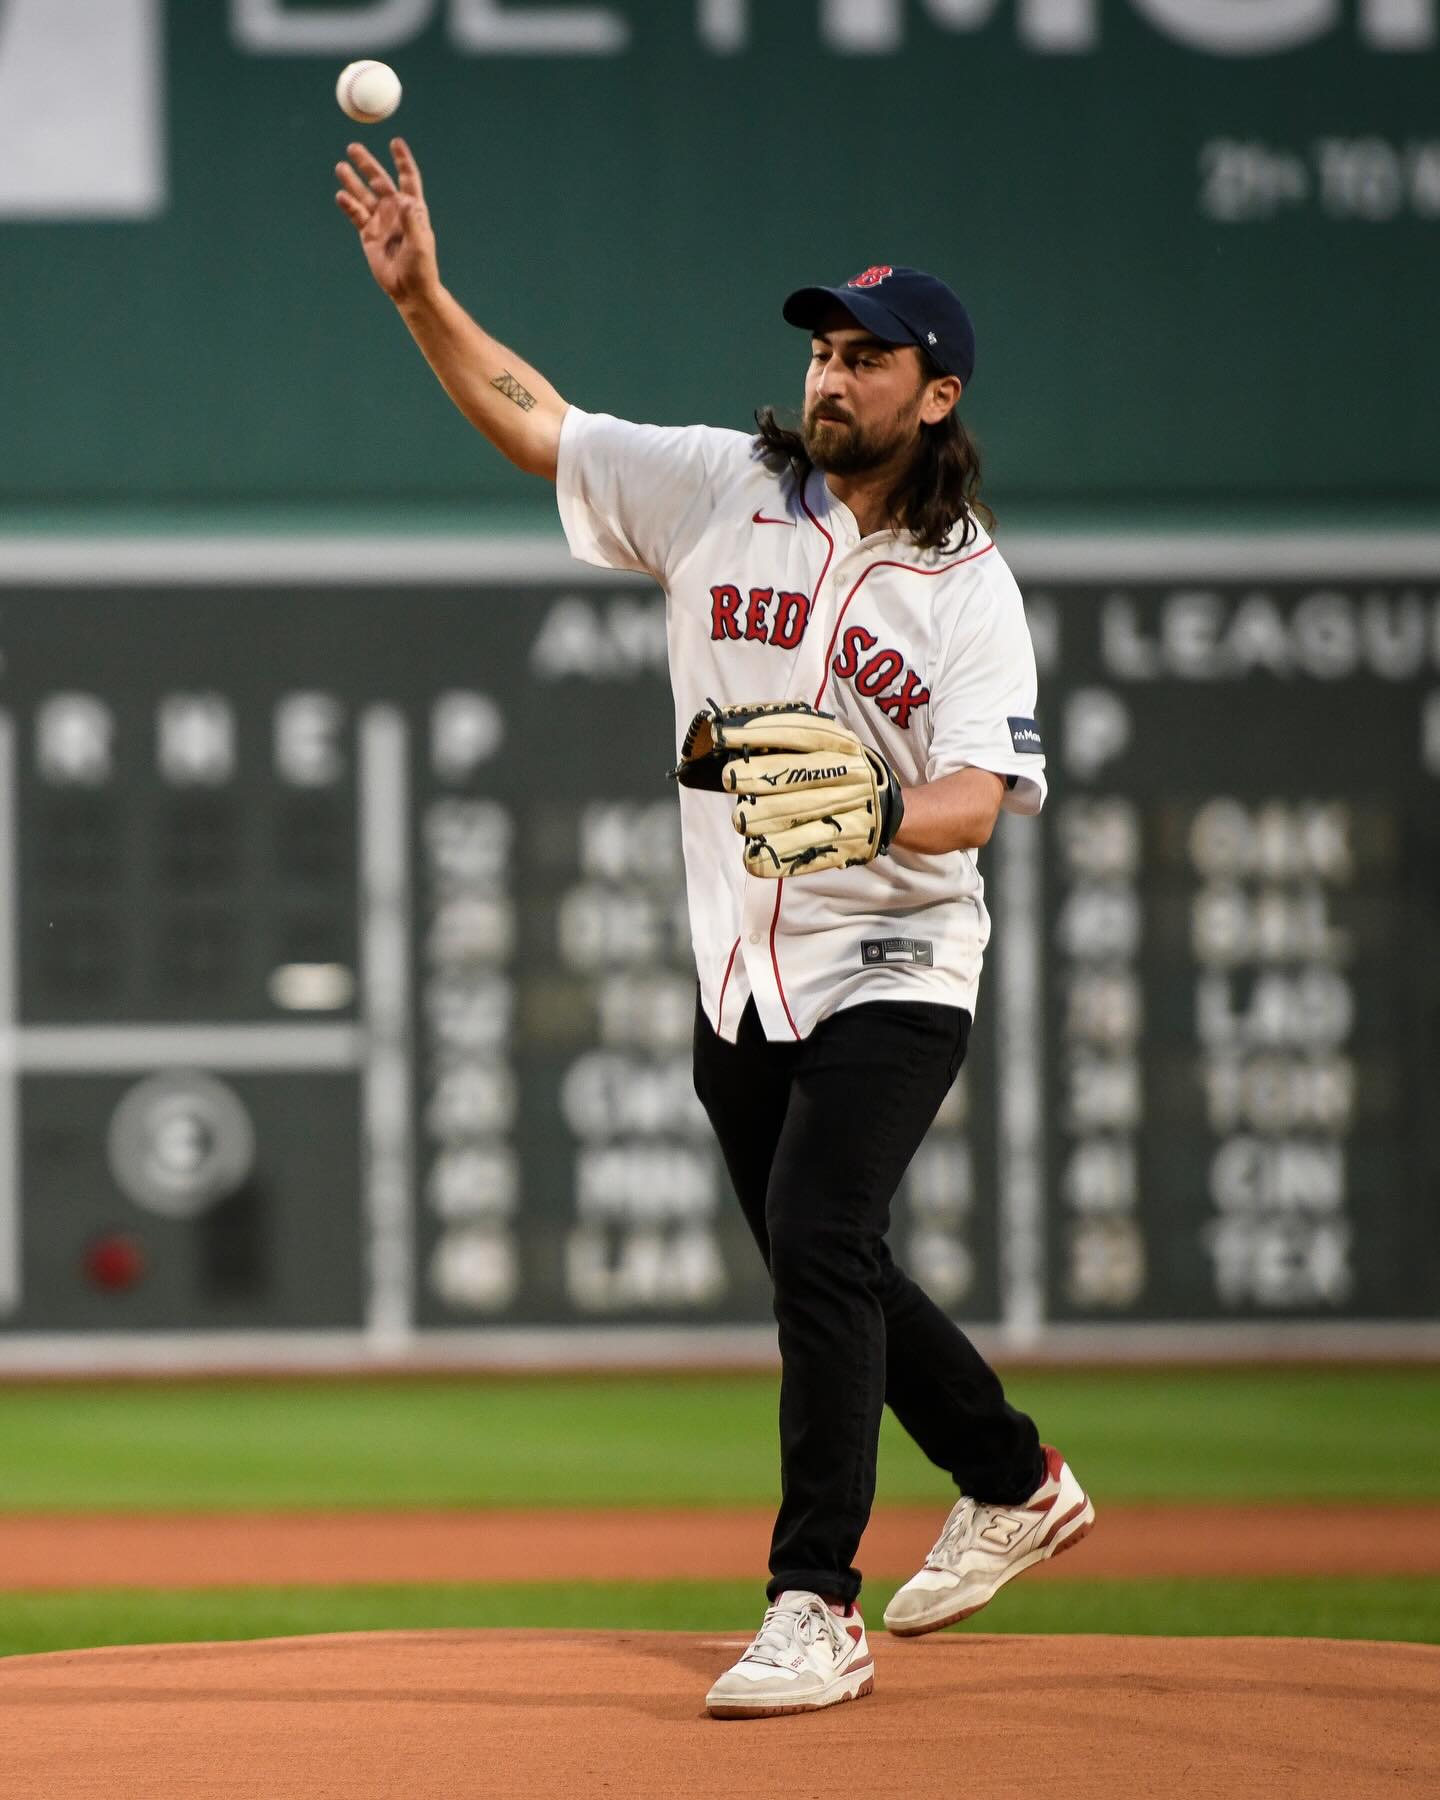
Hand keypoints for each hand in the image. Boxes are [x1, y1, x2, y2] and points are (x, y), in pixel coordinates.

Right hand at [335, 137, 438, 307]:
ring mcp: (381, 221)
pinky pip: (356, 215)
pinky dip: (349, 205)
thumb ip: (411, 221)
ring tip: (340, 167)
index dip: (402, 160)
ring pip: (364, 195)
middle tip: (353, 148)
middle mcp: (395, 211)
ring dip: (352, 181)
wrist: (409, 289)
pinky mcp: (368, 234)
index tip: (395, 142)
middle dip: (367, 164)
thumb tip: (403, 200)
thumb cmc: (421, 267)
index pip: (407, 178)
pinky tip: (341, 196)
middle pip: (380, 181)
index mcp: (412, 208)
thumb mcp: (420, 243)